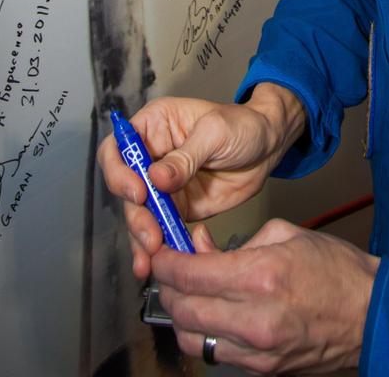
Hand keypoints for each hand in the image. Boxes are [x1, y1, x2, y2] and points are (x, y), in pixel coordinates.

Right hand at [96, 84, 305, 277]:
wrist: (269, 148)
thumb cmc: (244, 125)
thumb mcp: (216, 133)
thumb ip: (186, 157)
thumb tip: (155, 178)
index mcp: (154, 126)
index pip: (119, 147)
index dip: (119, 171)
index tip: (138, 193)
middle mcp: (152, 156)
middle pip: (125, 187)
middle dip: (135, 213)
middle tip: (150, 233)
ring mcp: (163, 185)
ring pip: (138, 213)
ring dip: (141, 236)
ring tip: (152, 254)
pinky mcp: (176, 208)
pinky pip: (158, 228)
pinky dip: (155, 247)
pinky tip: (155, 262)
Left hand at [155, 219, 379, 372]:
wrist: (371, 314)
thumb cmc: (337, 271)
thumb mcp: (288, 235)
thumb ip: (239, 241)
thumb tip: (201, 247)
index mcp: (262, 276)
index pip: (191, 274)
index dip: (166, 262)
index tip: (160, 253)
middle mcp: (255, 318)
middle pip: (183, 311)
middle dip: (166, 288)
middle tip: (166, 271)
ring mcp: (257, 351)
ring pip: (193, 340)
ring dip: (180, 317)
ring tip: (185, 295)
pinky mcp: (262, 370)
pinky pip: (217, 354)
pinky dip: (205, 334)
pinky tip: (211, 315)